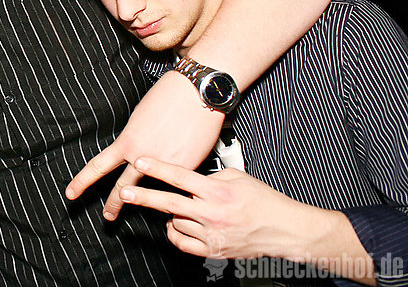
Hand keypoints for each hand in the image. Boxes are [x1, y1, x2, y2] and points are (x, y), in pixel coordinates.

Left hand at [65, 71, 223, 219]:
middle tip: (107, 215)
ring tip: (145, 210)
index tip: (71, 193)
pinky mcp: (187, 169)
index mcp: (127, 142)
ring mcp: (165, 166)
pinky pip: (177, 181)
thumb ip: (136, 137)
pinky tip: (180, 179)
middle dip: (113, 204)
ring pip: (149, 191)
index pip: (97, 166)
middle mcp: (142, 157)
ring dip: (143, 203)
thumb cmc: (169, 96)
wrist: (197, 93)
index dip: (82, 182)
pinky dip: (176, 182)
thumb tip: (138, 148)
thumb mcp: (140, 116)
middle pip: (122, 188)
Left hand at [118, 157, 323, 259]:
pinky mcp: (213, 250)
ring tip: (178, 207)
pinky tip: (176, 225)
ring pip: (175, 221)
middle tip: (126, 192)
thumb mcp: (238, 177)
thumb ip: (211, 176)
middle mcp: (213, 213)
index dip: (158, 168)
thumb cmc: (264, 202)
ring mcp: (212, 234)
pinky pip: (182, 243)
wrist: (284, 229)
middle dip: (144, 196)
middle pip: (170, 203)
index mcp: (218, 192)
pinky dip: (175, 233)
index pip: (181, 177)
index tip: (141, 161)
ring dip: (171, 213)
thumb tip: (191, 178)